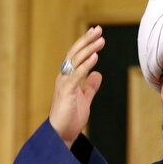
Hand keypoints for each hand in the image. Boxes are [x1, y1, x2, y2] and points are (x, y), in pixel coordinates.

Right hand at [48, 26, 104, 148]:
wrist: (62, 134)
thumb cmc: (70, 117)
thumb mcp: (84, 99)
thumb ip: (89, 86)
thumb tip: (97, 74)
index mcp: (68, 77)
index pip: (77, 56)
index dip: (86, 44)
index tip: (97, 33)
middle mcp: (64, 77)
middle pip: (75, 54)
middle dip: (86, 40)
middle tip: (98, 29)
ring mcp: (64, 84)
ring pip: (75, 61)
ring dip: (88, 49)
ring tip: (100, 40)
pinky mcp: (66, 93)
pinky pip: (76, 76)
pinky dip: (85, 65)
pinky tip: (95, 58)